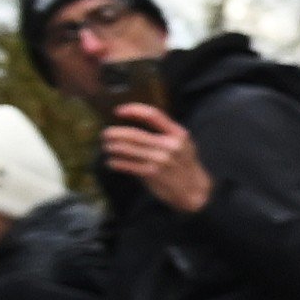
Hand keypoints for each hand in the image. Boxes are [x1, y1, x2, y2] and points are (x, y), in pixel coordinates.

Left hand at [100, 102, 214, 212]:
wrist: (193, 189)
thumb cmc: (184, 163)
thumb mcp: (183, 143)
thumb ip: (165, 132)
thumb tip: (137, 122)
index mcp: (177, 133)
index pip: (153, 115)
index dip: (133, 110)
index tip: (118, 111)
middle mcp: (169, 145)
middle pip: (135, 134)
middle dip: (116, 133)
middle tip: (105, 133)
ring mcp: (160, 160)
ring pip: (128, 149)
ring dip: (113, 147)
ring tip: (107, 146)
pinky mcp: (151, 173)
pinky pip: (128, 165)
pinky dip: (117, 163)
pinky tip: (111, 162)